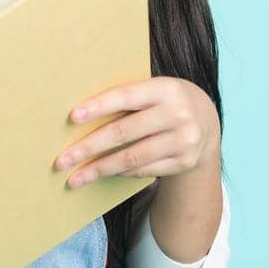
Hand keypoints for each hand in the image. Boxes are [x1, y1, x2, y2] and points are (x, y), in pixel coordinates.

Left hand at [53, 77, 219, 188]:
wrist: (206, 121)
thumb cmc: (164, 102)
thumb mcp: (153, 91)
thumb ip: (127, 98)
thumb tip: (79, 116)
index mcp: (166, 89)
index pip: (126, 96)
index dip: (99, 106)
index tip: (72, 117)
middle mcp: (178, 114)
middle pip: (124, 132)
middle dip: (89, 147)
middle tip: (62, 160)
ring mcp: (185, 140)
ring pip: (132, 157)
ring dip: (99, 169)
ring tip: (75, 178)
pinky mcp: (185, 161)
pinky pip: (144, 170)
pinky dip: (120, 173)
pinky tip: (102, 173)